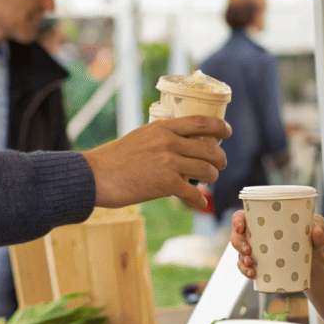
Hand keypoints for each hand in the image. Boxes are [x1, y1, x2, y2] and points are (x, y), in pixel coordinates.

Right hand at [82, 116, 229, 209]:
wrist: (96, 175)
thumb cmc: (115, 159)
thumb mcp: (141, 136)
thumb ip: (161, 137)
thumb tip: (181, 143)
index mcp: (163, 128)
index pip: (201, 121)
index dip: (220, 126)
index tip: (227, 131)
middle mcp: (168, 142)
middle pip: (209, 149)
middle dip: (220, 159)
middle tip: (219, 164)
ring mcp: (168, 163)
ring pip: (206, 171)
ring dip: (212, 178)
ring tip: (207, 182)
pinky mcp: (165, 184)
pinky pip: (193, 193)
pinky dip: (199, 200)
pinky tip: (199, 202)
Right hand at [233, 209, 323, 277]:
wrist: (315, 258)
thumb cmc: (312, 235)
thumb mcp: (318, 226)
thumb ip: (319, 227)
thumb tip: (316, 232)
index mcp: (264, 219)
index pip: (242, 216)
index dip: (237, 221)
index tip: (241, 228)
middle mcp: (256, 234)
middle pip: (237, 236)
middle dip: (238, 244)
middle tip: (248, 251)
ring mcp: (256, 250)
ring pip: (239, 253)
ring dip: (241, 260)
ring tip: (251, 266)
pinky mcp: (260, 264)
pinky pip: (246, 268)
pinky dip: (246, 271)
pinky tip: (252, 275)